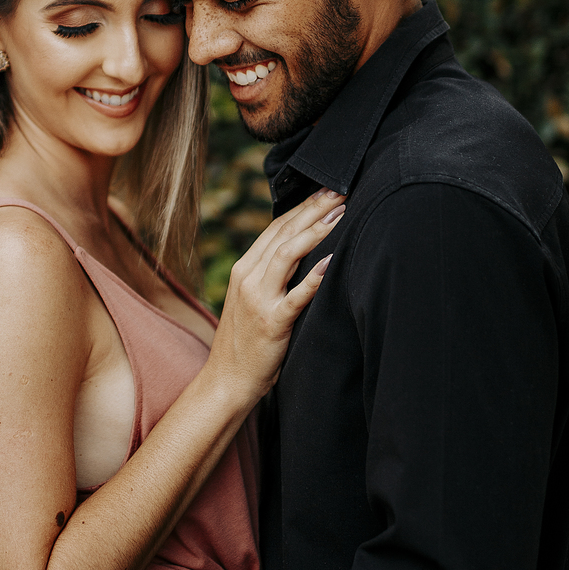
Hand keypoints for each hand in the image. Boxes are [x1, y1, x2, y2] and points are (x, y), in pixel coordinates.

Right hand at [206, 188, 343, 407]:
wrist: (226, 381)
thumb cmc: (246, 343)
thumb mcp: (253, 300)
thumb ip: (270, 276)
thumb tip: (300, 253)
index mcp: (244, 270)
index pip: (276, 227)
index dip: (303, 206)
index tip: (327, 189)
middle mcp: (248, 278)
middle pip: (284, 233)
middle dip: (314, 208)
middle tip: (340, 188)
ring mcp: (259, 300)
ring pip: (287, 254)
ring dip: (316, 230)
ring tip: (341, 212)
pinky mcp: (272, 323)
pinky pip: (296, 296)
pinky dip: (315, 277)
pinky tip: (333, 260)